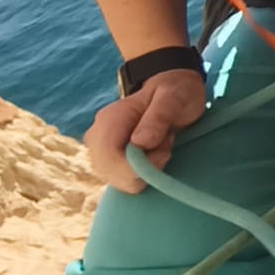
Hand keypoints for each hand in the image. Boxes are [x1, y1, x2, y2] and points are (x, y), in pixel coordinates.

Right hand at [83, 69, 207, 193]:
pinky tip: (153, 157)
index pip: (109, 156)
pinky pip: (124, 181)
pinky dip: (142, 176)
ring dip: (144, 172)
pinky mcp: (111, 163)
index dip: (136, 166)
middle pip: (110, 172)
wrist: (173, 94)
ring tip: (160, 147)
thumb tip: (140, 142)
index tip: (165, 153)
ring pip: (117, 180)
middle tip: (165, 146)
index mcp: (110, 119)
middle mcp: (98, 136)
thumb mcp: (176, 97)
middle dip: (143, 169)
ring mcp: (101, 151)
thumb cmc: (176, 93)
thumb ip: (159, 116)